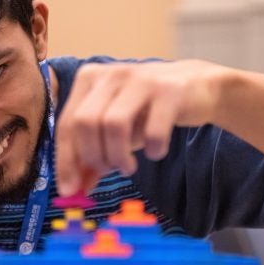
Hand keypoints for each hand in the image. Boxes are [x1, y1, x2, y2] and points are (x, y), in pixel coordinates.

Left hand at [55, 60, 227, 195]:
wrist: (198, 87)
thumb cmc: (149, 110)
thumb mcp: (117, 129)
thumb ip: (93, 153)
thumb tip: (73, 188)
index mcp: (90, 78)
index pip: (67, 123)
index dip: (65, 160)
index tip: (69, 190)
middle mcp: (112, 74)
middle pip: (85, 123)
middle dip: (93, 157)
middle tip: (108, 171)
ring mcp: (141, 79)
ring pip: (114, 125)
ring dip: (119, 156)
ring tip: (129, 166)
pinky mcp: (169, 91)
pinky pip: (152, 131)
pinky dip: (152, 150)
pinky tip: (156, 152)